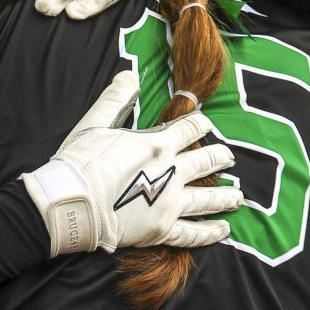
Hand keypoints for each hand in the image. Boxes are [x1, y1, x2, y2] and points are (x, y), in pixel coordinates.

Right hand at [22, 70, 240, 255]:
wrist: (71, 203)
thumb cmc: (80, 162)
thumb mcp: (95, 123)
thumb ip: (116, 98)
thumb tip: (129, 75)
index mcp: (157, 145)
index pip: (190, 129)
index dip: (200, 124)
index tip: (206, 125)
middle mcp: (171, 173)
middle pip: (206, 162)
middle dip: (220, 158)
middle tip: (229, 158)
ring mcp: (169, 204)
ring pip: (207, 199)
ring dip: (225, 196)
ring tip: (237, 196)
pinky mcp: (161, 230)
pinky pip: (192, 234)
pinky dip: (210, 232)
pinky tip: (223, 230)